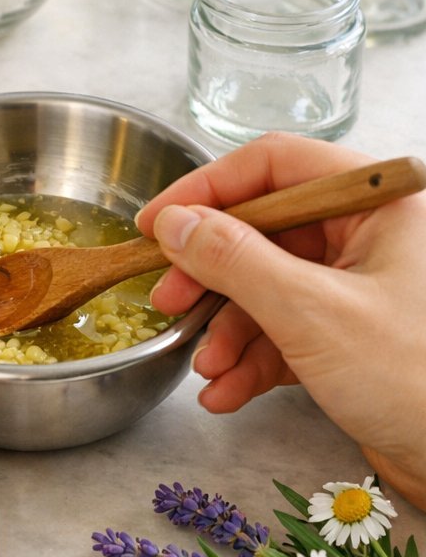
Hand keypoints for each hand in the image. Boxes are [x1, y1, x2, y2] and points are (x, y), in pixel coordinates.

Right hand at [135, 132, 425, 511]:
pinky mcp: (351, 335)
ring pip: (267, 285)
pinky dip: (251, 359)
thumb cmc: (416, 381)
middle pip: (264, 228)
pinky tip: (227, 392)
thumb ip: (235, 260)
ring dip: (228, 328)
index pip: (275, 165)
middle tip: (170, 300)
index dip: (208, 189)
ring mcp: (360, 286)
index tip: (157, 222)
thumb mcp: (311, 313)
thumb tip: (176, 223)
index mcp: (377, 204)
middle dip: (212, 273)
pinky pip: (284, 329)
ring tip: (205, 368)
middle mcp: (369, 235)